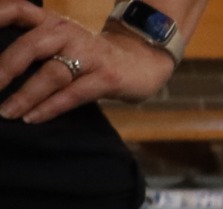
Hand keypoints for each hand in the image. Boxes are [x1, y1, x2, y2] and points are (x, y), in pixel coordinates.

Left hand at [0, 0, 180, 123]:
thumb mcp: (64, 40)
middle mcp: (68, 34)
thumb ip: (35, 43)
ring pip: (51, 74)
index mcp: (53, 22)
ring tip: (7, 112)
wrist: (143, 61)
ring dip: (26, 95)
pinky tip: (33, 118)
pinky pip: (73, 94)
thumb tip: (0, 67)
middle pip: (31, 46)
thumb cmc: (93, 55)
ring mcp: (89, 55)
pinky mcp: (107, 78)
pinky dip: (50, 107)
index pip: (19, 10)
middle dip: (6, 67)